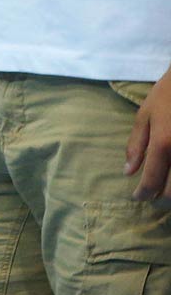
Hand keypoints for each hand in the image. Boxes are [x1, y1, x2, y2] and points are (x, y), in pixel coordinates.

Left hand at [125, 69, 170, 201]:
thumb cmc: (168, 94)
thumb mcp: (145, 115)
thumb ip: (136, 145)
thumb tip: (128, 172)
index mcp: (164, 143)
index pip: (152, 179)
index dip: (143, 193)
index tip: (138, 197)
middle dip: (162, 199)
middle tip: (154, 196)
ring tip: (166, 187)